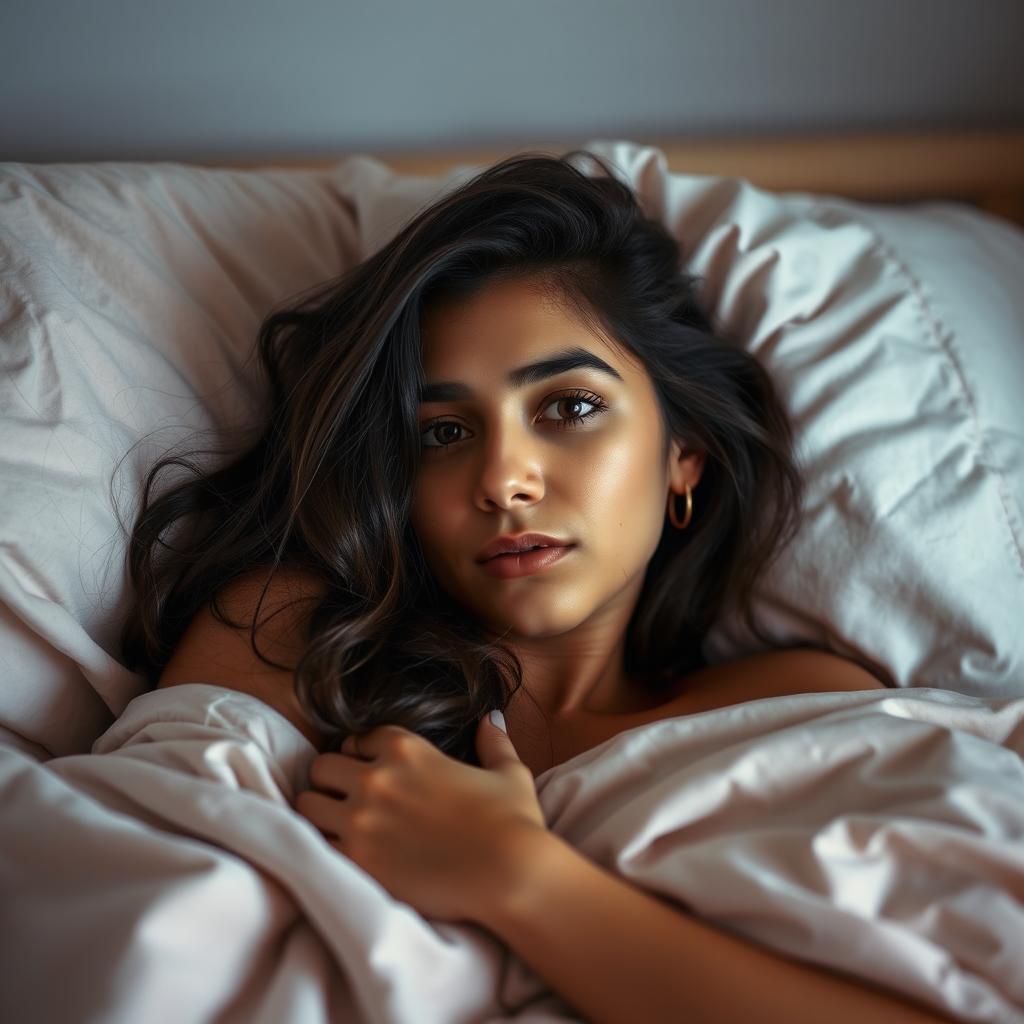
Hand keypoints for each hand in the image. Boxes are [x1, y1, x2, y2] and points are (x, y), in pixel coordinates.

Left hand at [294, 713, 548, 924]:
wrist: (508, 873)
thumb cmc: (512, 821)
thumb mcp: (508, 773)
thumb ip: (493, 742)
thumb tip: (491, 717)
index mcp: (406, 749)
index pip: (357, 739)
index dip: (361, 755)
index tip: (368, 772)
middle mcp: (376, 777)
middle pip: (322, 766)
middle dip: (332, 781)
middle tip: (347, 801)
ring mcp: (361, 818)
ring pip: (307, 804)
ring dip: (320, 814)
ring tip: (339, 829)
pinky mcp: (356, 860)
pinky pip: (313, 845)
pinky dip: (322, 849)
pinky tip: (344, 857)